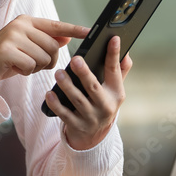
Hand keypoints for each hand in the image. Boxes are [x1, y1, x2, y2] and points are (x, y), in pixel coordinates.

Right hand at [0, 16, 88, 91]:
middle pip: (53, 46)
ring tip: (20, 64)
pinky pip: (31, 65)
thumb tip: (66, 37)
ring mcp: (12, 36)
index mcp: (27, 21)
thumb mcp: (27, 48)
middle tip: (32, 63)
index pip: (55, 25)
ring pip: (43, 57)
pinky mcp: (7, 50)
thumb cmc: (5, 60)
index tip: (89, 31)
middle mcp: (20, 25)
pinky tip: (14, 68)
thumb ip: (45, 41)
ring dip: (35, 67)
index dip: (73, 29)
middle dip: (47, 60)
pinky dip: (26, 72)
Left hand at [45, 35, 131, 149]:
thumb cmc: (103, 103)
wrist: (94, 136)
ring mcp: (91, 118)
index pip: (114, 71)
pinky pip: (64, 114)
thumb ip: (120, 71)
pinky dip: (56, 104)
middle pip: (94, 87)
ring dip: (67, 86)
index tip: (113, 39)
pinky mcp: (77, 126)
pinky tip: (50, 93)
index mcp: (116, 93)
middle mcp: (105, 106)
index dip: (114, 54)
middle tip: (75, 59)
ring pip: (77, 100)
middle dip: (84, 73)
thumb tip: (125, 52)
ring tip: (59, 73)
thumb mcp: (115, 90)